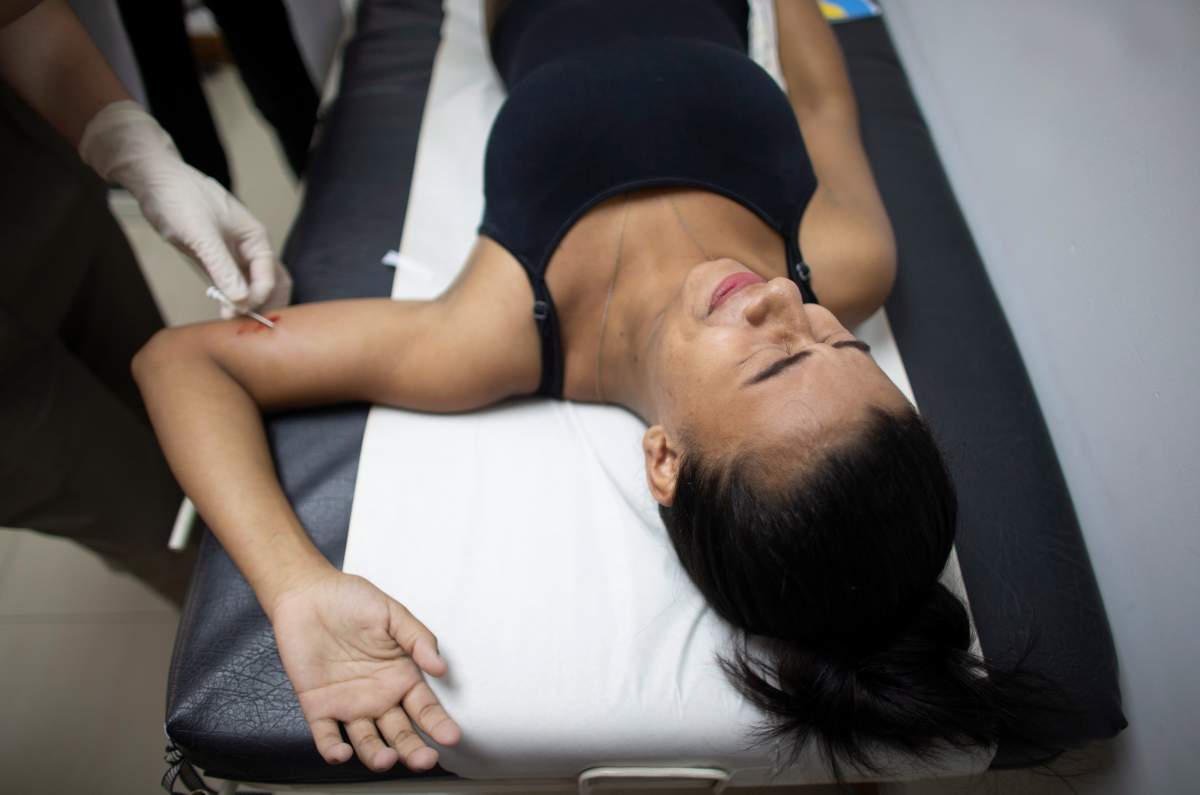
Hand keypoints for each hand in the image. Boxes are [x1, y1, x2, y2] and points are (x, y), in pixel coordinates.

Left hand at [79, 101, 291, 314]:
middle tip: (247, 325)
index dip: (258, 295)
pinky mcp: (215, 258)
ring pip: (250, 285)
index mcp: (255, 237)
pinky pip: (230, 284)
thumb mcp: (201, 235)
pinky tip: (222, 312)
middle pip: (268, 282)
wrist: (154, 181)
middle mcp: (248, 247)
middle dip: (262, 304)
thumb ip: (222, 268)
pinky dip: (230, 299)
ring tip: (232, 322)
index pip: (268, 273)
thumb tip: (240, 299)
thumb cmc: (180, 198)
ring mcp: (232, 254)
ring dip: (246, 304)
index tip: (239, 311)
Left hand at [269, 570, 460, 771]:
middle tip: (424, 760)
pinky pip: (326, 735)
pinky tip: (342, 753)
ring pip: (367, 741)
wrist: (307, 594)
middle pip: (401, 732)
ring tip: (385, 759)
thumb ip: (417, 639)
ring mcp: (348, 705)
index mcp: (401, 677)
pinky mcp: (318, 707)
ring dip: (377, 754)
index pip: (425, 709)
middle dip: (413, 750)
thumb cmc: (351, 600)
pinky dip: (333, 749)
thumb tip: (440, 667)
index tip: (450, 737)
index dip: (438, 724)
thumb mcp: (392, 613)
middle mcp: (378, 697)